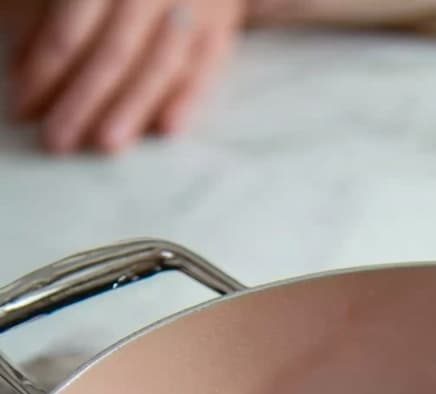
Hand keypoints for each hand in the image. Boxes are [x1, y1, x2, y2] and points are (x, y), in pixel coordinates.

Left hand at [9, 0, 244, 153]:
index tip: (24, 108)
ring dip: (132, 108)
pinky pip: (206, 67)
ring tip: (106, 145)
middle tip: (58, 141)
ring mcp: (194, 6)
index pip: (72, 26)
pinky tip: (167, 130)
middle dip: (84, 100)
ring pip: (161, 65)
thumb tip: (22, 70)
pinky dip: (187, 100)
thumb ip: (43, 15)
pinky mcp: (220, 30)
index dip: (44, 69)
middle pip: (116, 51)